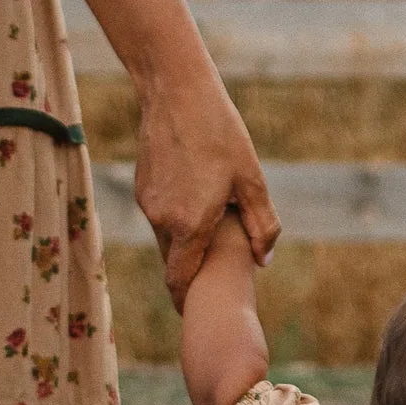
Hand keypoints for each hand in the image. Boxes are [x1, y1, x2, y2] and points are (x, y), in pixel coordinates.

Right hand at [135, 68, 278, 310]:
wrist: (176, 92)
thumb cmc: (221, 133)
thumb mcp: (252, 179)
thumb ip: (262, 226)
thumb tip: (263, 261)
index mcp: (190, 225)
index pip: (181, 281)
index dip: (186, 301)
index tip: (194, 312)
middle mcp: (162, 220)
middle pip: (175, 262)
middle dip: (192, 270)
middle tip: (215, 269)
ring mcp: (148, 204)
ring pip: (167, 237)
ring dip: (186, 239)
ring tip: (212, 219)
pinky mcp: (142, 189)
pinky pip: (160, 215)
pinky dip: (176, 216)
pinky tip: (195, 191)